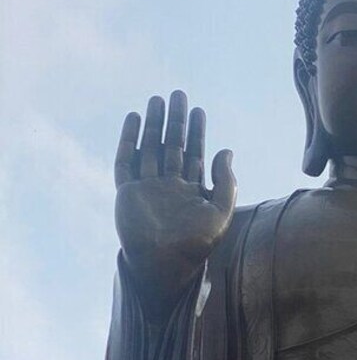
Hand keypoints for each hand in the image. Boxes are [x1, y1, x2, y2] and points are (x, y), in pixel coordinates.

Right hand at [114, 91, 236, 310]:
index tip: (199, 110)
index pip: (194, 152)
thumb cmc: (197, 243)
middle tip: (178, 95)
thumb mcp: (221, 211)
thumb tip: (227, 150)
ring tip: (157, 100)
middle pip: (171, 144)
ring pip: (150, 147)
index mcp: (191, 189)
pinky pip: (126, 161)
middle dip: (175, 120)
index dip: (197, 131)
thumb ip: (227, 181)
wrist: (166, 264)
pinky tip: (134, 119)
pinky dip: (129, 140)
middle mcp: (169, 185)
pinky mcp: (128, 192)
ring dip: (153, 124)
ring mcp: (147, 187)